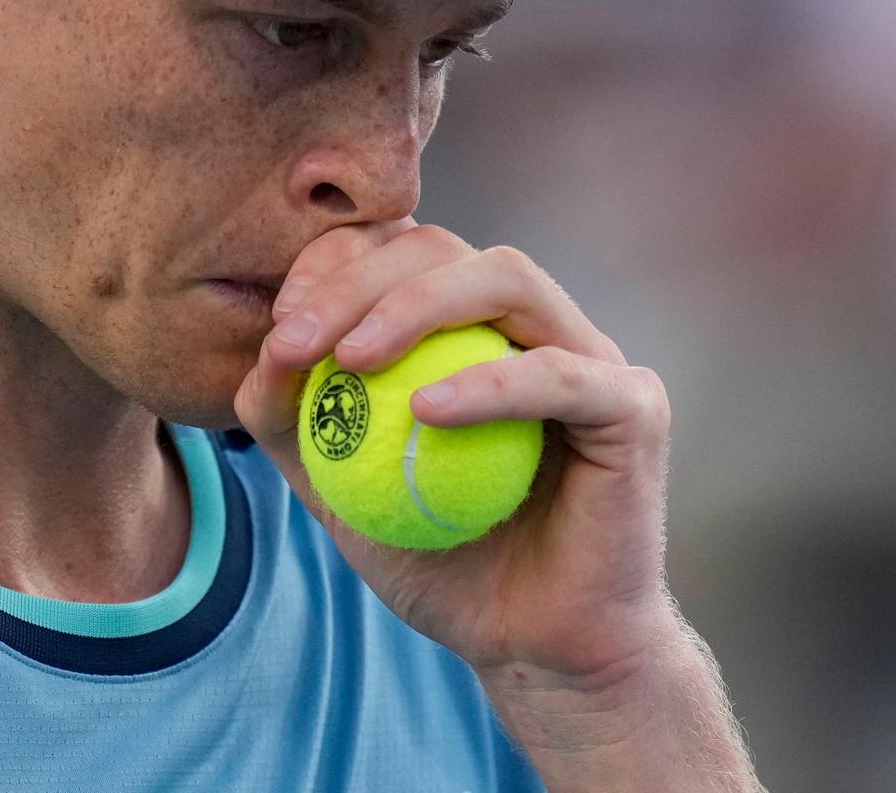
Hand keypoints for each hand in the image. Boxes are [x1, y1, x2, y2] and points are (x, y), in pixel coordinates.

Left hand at [232, 220, 681, 685]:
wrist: (534, 646)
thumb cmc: (444, 564)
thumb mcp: (340, 495)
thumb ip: (297, 425)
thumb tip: (260, 357)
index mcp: (472, 326)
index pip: (399, 252)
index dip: (334, 266)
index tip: (277, 326)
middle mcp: (535, 324)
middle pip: (445, 248)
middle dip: (357, 279)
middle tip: (295, 340)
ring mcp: (591, 356)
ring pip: (507, 276)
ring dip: (416, 304)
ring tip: (351, 357)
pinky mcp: (634, 406)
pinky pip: (560, 374)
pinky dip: (490, 384)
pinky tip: (426, 410)